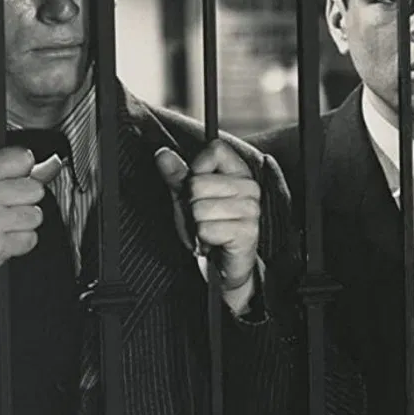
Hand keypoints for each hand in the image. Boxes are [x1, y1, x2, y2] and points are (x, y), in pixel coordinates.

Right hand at [0, 146, 61, 287]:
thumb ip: (4, 174)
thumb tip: (46, 167)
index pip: (23, 158)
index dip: (24, 172)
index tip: (16, 181)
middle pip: (35, 189)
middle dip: (25, 202)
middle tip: (5, 211)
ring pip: (35, 215)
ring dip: (23, 225)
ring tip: (1, 227)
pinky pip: (30, 239)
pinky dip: (20, 243)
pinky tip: (2, 241)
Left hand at [156, 140, 261, 293]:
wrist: (225, 265)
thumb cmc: (210, 227)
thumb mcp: (188, 198)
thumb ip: (176, 176)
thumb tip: (162, 154)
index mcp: (238, 172)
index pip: (215, 149)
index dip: (197, 167)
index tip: (197, 186)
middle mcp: (249, 188)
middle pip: (198, 183)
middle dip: (190, 205)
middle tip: (201, 217)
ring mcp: (251, 210)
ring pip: (199, 208)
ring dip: (195, 225)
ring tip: (207, 230)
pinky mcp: (247, 232)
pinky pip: (205, 229)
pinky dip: (202, 240)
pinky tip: (212, 242)